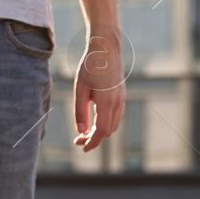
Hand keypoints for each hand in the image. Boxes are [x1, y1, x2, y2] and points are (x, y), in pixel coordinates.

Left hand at [73, 29, 124, 151]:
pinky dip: (106, 123)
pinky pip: (116, 116)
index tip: (82, 148)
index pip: (102, 131)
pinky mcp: (121, 95)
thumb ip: (79, 112)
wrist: (106, 50)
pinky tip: (93, 122)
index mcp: (107, 102)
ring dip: (100, 132)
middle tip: (77, 141)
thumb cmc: (90, 67)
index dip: (93, 142)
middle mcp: (118, 103)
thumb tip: (81, 132)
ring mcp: (122, 99)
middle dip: (94, 139)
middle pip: (108, 130)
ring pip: (113, 124)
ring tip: (84, 133)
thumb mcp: (80, 90)